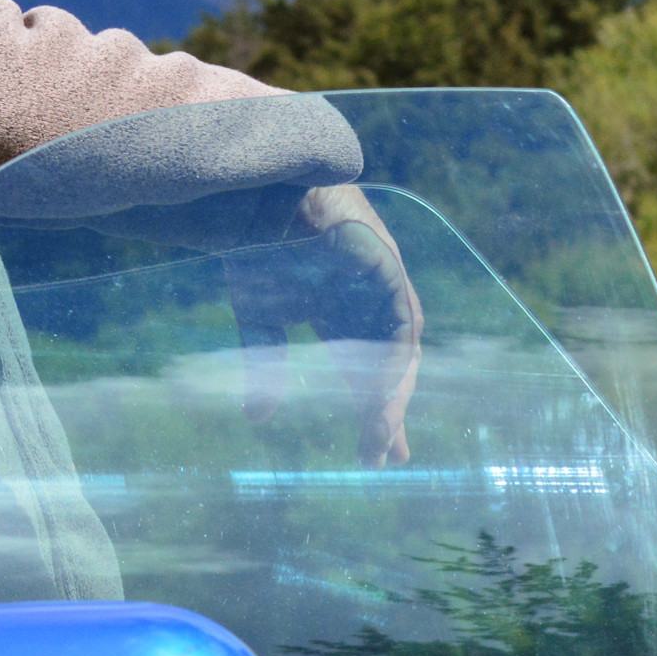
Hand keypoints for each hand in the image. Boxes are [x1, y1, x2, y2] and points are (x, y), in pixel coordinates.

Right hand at [227, 185, 423, 467]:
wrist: (256, 199)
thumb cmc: (256, 250)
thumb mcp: (262, 318)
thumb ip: (266, 366)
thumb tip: (257, 419)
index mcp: (345, 310)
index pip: (367, 367)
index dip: (371, 409)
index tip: (373, 452)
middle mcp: (372, 300)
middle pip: (390, 365)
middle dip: (388, 410)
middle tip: (387, 455)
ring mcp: (384, 283)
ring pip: (400, 350)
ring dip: (392, 394)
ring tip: (382, 435)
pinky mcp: (388, 268)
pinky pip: (400, 324)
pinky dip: (393, 361)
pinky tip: (385, 394)